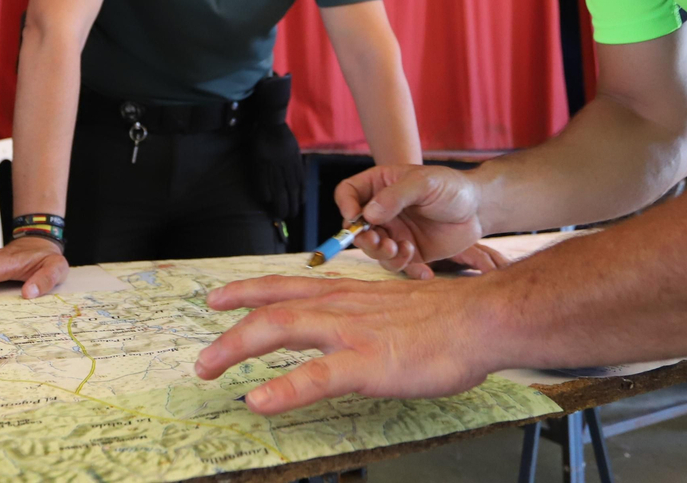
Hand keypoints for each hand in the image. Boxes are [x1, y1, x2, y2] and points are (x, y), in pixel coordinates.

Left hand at [195, 272, 511, 413]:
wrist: (483, 319)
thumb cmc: (447, 319)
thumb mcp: (393, 307)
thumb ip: (364, 313)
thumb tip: (349, 329)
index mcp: (347, 295)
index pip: (286, 285)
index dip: (247, 290)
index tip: (217, 297)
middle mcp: (340, 307)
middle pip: (272, 311)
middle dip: (230, 332)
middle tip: (203, 360)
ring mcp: (351, 333)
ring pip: (281, 330)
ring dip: (237, 347)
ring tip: (209, 368)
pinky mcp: (369, 363)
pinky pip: (317, 377)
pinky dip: (283, 388)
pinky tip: (259, 399)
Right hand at [335, 165, 487, 278]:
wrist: (479, 209)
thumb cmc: (451, 187)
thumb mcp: (424, 183)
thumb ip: (395, 196)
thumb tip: (367, 215)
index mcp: (380, 186)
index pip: (348, 193)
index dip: (346, 205)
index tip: (356, 217)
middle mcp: (383, 211)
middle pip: (356, 228)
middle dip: (364, 239)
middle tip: (382, 243)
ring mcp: (395, 232)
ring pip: (375, 250)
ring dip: (384, 255)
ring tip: (405, 249)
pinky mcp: (410, 252)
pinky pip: (398, 265)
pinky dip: (408, 270)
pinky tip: (424, 270)